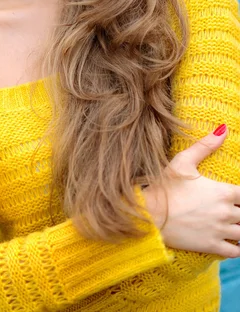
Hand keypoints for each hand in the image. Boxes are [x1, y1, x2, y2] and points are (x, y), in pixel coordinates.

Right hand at [143, 125, 239, 257]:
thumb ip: (205, 146)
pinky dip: (238, 246)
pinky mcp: (211, 246)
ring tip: (234, 223)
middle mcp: (225, 212)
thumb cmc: (165, 185)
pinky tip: (233, 240)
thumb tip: (223, 129)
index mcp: (223, 191)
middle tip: (234, 207)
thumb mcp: (183, 161)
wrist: (149, 214)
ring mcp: (219, 230)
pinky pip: (236, 251)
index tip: (237, 196)